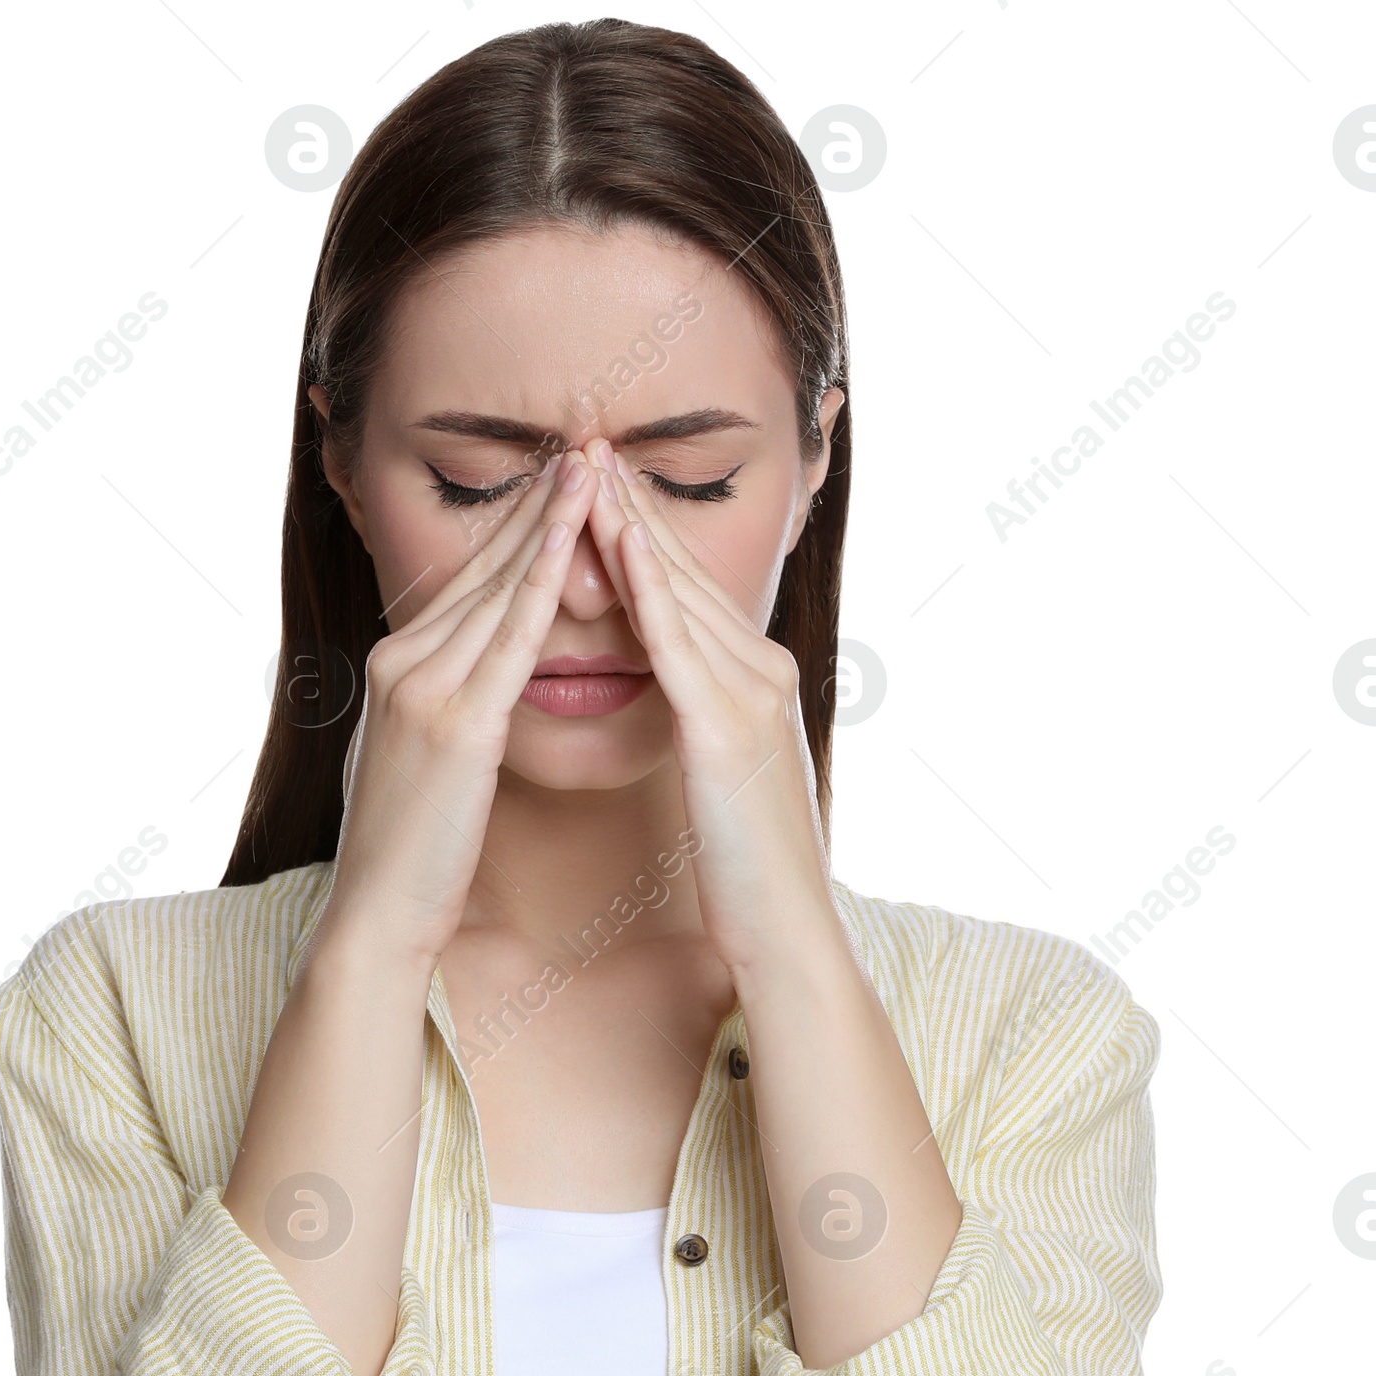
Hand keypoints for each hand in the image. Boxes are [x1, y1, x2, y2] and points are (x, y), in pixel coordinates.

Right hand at [317, 448, 600, 972]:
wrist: (379, 915)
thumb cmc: (415, 853)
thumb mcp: (427, 761)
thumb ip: (451, 709)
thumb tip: (481, 690)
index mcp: (398, 667)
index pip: (469, 581)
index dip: (520, 527)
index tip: (563, 480)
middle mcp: (403, 662)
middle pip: (484, 567)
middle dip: (539, 504)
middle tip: (588, 444)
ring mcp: (423, 687)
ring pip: (500, 588)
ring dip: (551, 522)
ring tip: (593, 466)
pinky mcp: (455, 723)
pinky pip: (512, 638)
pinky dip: (546, 582)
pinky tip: (579, 541)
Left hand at [579, 437, 841, 978]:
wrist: (787, 930)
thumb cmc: (749, 870)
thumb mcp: (726, 777)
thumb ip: (707, 724)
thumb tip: (678, 699)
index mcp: (757, 681)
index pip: (690, 590)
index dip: (643, 532)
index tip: (601, 483)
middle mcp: (760, 671)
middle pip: (685, 572)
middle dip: (633, 506)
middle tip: (588, 445)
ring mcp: (749, 694)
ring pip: (679, 591)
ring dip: (631, 525)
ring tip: (588, 469)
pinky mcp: (725, 728)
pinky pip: (676, 643)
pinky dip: (643, 587)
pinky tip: (609, 544)